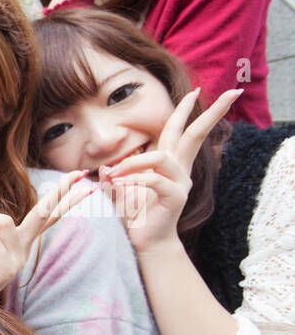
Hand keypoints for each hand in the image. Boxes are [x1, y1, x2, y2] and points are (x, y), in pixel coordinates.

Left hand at [0, 171, 92, 301]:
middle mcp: (23, 248)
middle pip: (45, 215)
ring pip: (6, 224)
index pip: (45, 215)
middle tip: (81, 173)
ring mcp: (17, 259)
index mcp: (18, 240)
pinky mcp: (6, 269)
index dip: (61, 196)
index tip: (80, 176)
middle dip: (62, 193)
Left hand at [104, 87, 239, 254]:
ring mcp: (180, 183)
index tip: (195, 91)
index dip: (186, 111)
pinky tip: (119, 184)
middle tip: (230, 92)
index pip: (180, 132)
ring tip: (114, 174)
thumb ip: (115, 178)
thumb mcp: (120, 194)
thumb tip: (104, 168)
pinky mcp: (174, 197)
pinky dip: (134, 179)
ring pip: (162, 157)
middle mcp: (179, 171)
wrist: (146, 243)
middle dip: (211, 113)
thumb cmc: (135, 218)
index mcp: (170, 165)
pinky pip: (154, 180)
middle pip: (195, 134)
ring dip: (135, 161)